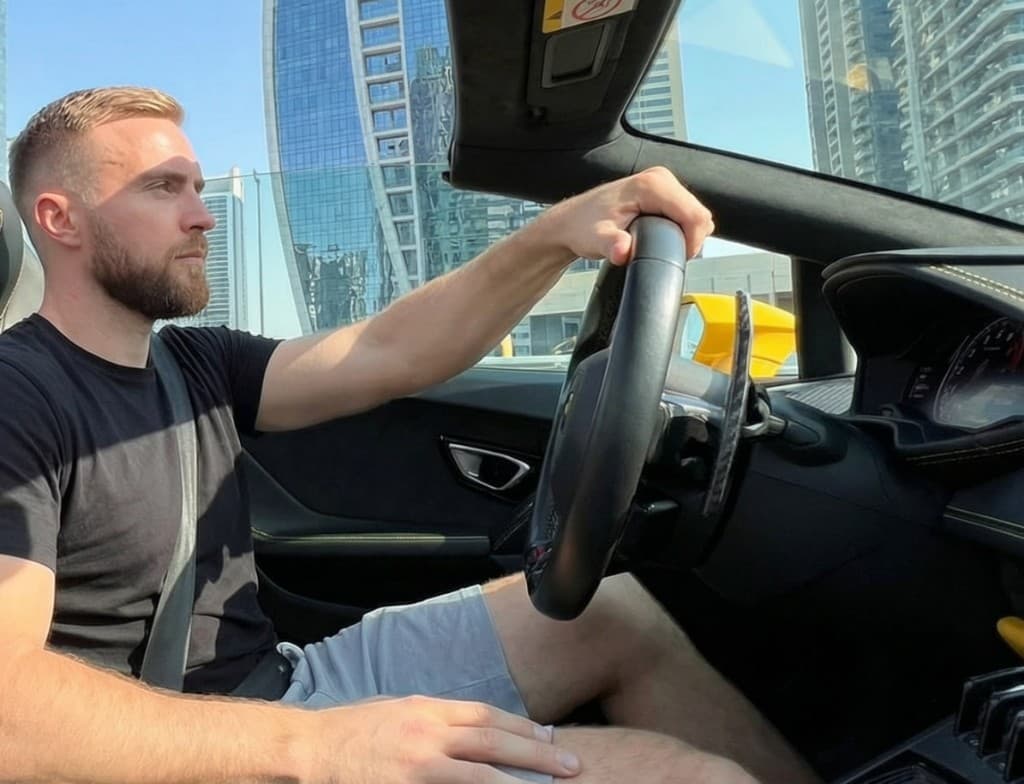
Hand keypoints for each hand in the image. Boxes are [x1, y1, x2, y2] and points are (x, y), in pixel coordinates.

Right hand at [298, 695, 581, 782]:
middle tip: (571, 764)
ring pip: (480, 774)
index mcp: (428, 708)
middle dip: (536, 753)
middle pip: (492, 741)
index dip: (522, 726)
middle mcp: (427, 733)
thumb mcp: (401, 709)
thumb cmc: (357, 729)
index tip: (549, 736)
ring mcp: (418, 764)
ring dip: (518, 781)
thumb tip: (475, 729)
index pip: (486, 716)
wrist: (313, 746)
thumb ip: (437, 719)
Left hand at [540, 166, 714, 263]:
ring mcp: (663, 183)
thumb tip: (623, 251)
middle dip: (689, 241)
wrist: (572, 222)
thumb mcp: (597, 240)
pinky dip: (682, 230)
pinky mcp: (664, 192)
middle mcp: (660, 178)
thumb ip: (613, 246)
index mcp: (651, 185)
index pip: (695, 215)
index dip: (692, 243)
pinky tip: (662, 239)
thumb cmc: (583, 227)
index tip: (676, 259)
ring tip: (659, 247)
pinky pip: (687, 214)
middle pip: (700, 214)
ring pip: (696, 215)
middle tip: (664, 256)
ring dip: (686, 236)